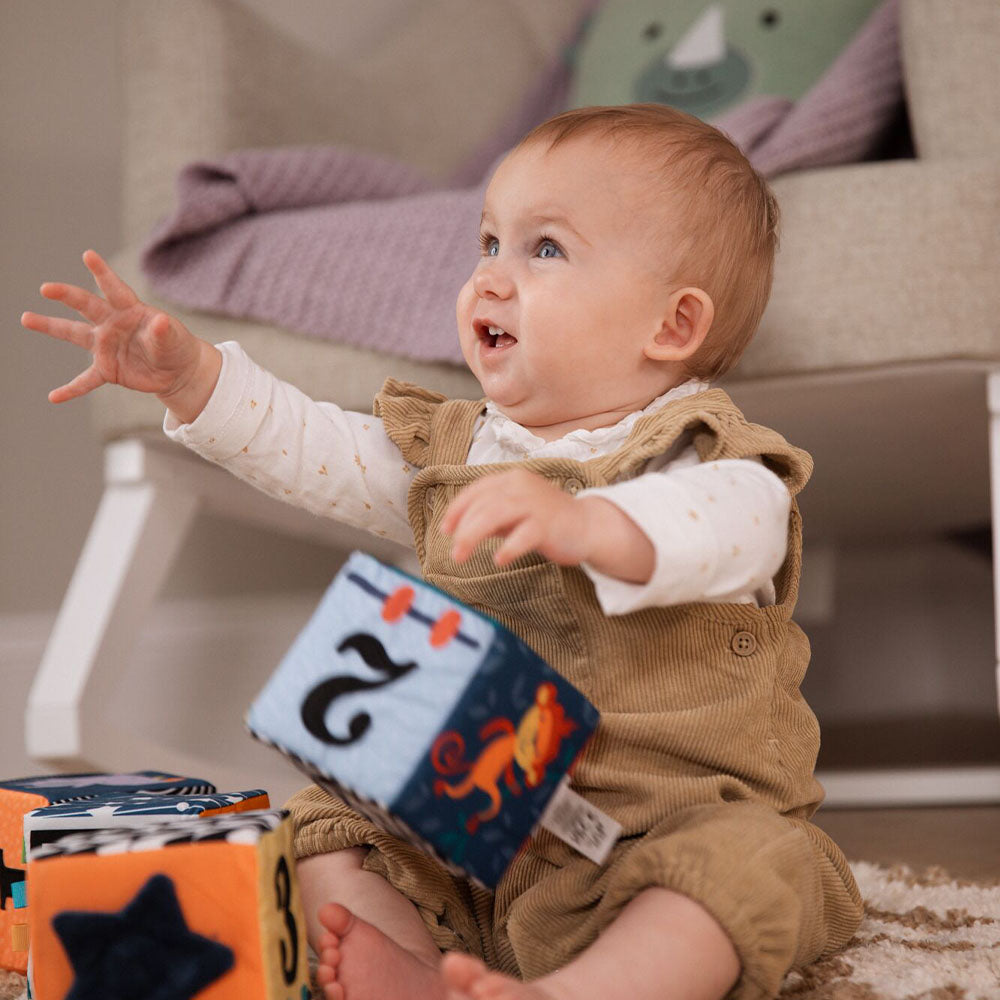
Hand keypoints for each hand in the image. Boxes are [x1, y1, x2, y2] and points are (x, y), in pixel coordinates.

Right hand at [21, 249, 219, 421]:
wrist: (177, 370)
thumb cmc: (174, 346)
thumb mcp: (174, 339)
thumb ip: (164, 332)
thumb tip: (160, 322)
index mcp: (130, 310)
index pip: (114, 289)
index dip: (102, 273)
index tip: (89, 255)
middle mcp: (112, 324)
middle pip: (86, 306)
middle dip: (67, 295)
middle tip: (46, 288)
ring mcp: (106, 346)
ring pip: (74, 334)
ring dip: (50, 326)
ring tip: (26, 318)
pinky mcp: (107, 369)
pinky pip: (85, 380)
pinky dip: (71, 389)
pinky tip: (54, 397)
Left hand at [442, 469, 655, 581]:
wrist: (588, 526)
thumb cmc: (548, 520)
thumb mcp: (514, 512)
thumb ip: (490, 516)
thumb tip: (460, 528)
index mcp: (511, 479)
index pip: (476, 489)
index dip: (457, 510)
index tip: (445, 529)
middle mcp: (521, 486)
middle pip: (482, 504)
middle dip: (462, 529)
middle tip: (454, 553)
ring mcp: (535, 504)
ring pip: (495, 514)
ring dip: (473, 537)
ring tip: (461, 557)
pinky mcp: (548, 524)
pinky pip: (523, 535)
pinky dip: (508, 547)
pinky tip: (498, 560)